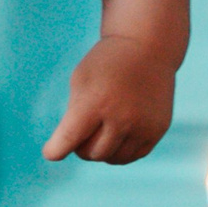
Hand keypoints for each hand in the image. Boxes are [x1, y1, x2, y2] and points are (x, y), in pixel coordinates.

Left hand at [42, 35, 176, 164]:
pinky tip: (117, 133)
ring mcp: (142, 127)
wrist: (147, 48)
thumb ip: (73, 116)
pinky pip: (131, 156)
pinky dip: (120, 150)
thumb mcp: (80, 80)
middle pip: (90, 153)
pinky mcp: (157, 131)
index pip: (70, 139)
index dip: (56, 150)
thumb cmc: (106, 64)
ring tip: (100, 129)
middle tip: (83, 130)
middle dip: (81, 146)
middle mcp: (121, 118)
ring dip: (102, 150)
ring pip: (112, 158)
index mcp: (95, 102)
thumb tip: (70, 150)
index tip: (50, 152)